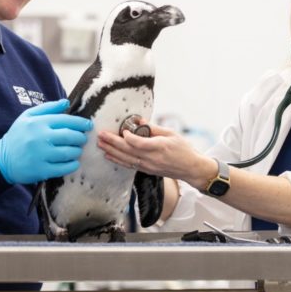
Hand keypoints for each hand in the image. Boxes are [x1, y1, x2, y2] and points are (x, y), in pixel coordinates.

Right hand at [0, 99, 92, 183]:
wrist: (2, 160)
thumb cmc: (18, 136)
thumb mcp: (28, 117)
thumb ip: (48, 108)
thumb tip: (66, 102)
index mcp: (38, 123)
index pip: (66, 120)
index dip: (81, 123)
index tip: (88, 126)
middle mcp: (41, 138)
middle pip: (71, 136)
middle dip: (80, 138)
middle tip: (82, 139)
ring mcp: (41, 155)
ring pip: (69, 152)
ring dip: (77, 151)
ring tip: (76, 150)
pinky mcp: (42, 170)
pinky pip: (64, 168)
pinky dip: (72, 165)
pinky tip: (73, 162)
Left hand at [97, 122, 213, 188]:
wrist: (190, 168)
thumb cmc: (183, 149)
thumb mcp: (171, 133)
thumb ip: (153, 128)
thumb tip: (138, 121)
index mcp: (159, 147)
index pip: (138, 143)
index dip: (128, 137)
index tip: (123, 129)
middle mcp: (152, 159)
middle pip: (128, 151)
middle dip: (112, 143)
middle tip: (100, 135)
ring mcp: (148, 166)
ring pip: (125, 159)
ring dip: (111, 151)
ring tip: (100, 144)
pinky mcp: (146, 170)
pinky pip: (128, 165)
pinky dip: (117, 160)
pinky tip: (108, 155)